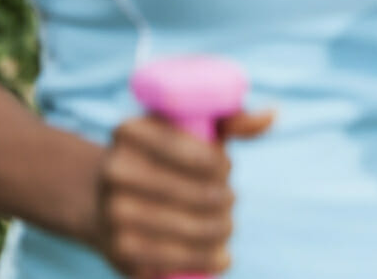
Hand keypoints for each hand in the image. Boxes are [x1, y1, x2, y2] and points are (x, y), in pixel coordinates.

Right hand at [93, 108, 272, 276]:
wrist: (106, 198)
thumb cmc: (166, 156)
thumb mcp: (194, 127)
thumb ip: (233, 118)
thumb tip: (270, 116)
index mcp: (131, 130)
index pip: (191, 151)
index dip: (219, 164)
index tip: (226, 168)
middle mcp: (114, 170)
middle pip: (191, 192)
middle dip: (222, 200)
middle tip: (230, 200)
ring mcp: (111, 212)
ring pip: (183, 227)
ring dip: (217, 230)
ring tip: (227, 226)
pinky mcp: (117, 249)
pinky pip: (167, 260)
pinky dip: (202, 260)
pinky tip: (221, 257)